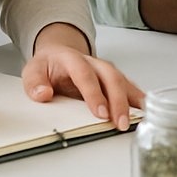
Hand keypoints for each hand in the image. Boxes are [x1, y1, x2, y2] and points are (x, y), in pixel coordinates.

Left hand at [24, 23, 144, 131]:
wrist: (58, 54)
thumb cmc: (48, 65)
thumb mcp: (32, 70)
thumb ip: (34, 82)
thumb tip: (43, 94)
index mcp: (72, 59)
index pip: (85, 75)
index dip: (94, 94)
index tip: (100, 112)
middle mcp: (93, 63)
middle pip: (111, 77)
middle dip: (118, 101)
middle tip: (120, 122)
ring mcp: (105, 70)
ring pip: (122, 81)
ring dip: (130, 101)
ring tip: (137, 119)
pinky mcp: (112, 78)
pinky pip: (128, 86)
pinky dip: (137, 98)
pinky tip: (144, 110)